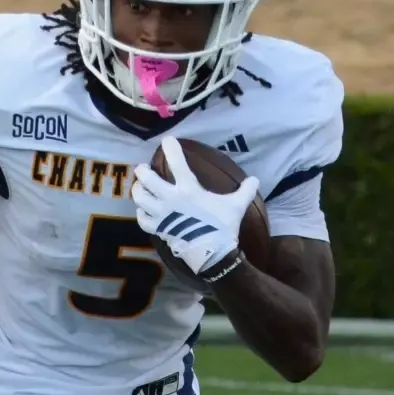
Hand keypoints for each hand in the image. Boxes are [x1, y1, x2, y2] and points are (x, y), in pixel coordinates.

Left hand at [131, 136, 259, 275]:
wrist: (212, 254)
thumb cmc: (223, 226)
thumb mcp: (237, 205)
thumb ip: (245, 190)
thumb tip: (255, 179)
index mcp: (188, 189)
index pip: (177, 163)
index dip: (171, 148)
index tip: (167, 140)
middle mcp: (171, 199)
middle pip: (147, 179)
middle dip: (143, 171)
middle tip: (143, 168)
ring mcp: (162, 215)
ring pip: (140, 198)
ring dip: (138, 190)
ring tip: (139, 187)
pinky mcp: (159, 230)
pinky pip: (142, 219)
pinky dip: (141, 214)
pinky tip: (143, 211)